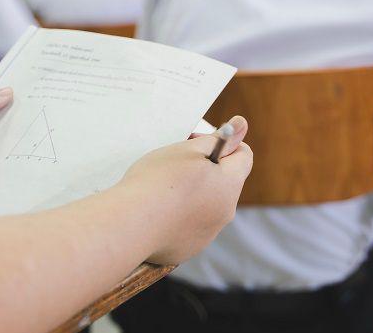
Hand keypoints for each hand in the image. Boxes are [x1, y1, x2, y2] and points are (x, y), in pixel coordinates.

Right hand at [121, 116, 252, 264]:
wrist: (129, 225)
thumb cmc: (157, 182)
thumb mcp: (188, 150)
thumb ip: (218, 138)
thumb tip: (241, 125)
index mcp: (229, 184)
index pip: (243, 155)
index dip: (222, 143)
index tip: (195, 142)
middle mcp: (225, 212)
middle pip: (224, 182)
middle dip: (204, 169)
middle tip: (175, 163)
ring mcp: (208, 233)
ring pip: (206, 204)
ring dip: (191, 192)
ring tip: (162, 188)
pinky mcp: (189, 248)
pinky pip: (190, 226)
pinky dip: (178, 216)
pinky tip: (157, 211)